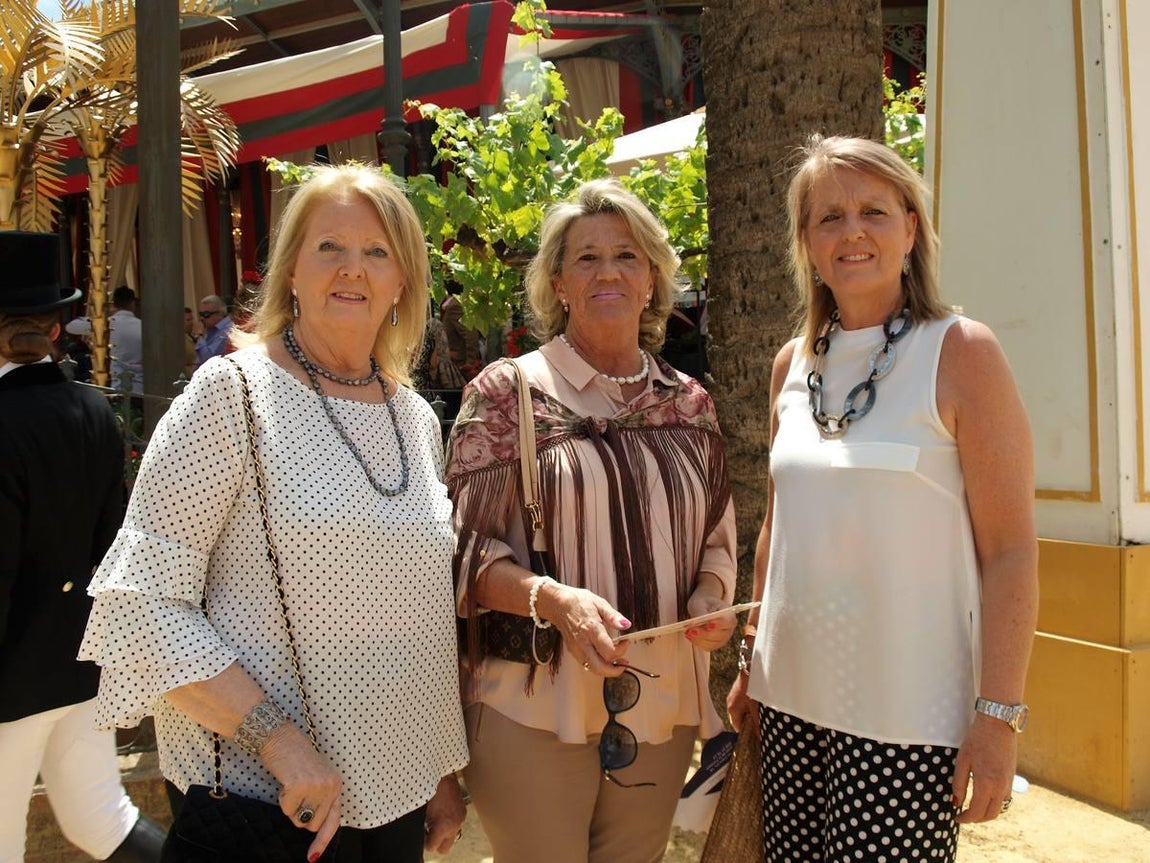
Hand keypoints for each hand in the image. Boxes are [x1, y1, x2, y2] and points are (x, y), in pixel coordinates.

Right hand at [262, 723, 342, 859]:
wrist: (280, 737)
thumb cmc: (295, 759)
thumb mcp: (316, 777)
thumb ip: (320, 799)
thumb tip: (313, 828)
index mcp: (336, 784)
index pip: (334, 820)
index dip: (323, 841)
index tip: (312, 857)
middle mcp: (330, 786)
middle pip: (313, 825)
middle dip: (300, 815)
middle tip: (295, 794)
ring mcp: (317, 786)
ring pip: (300, 820)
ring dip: (291, 808)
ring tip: (291, 786)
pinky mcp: (300, 786)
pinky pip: (287, 810)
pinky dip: (281, 800)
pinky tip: (284, 782)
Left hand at [423, 774, 466, 853]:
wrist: (442, 773)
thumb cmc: (429, 789)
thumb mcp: (421, 812)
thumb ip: (421, 828)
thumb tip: (418, 836)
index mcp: (444, 826)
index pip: (432, 847)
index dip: (425, 841)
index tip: (422, 833)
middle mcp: (454, 824)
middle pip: (444, 848)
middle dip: (435, 842)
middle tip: (427, 832)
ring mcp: (460, 818)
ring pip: (451, 836)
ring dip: (443, 832)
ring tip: (434, 820)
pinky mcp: (463, 811)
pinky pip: (456, 824)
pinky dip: (449, 822)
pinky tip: (442, 812)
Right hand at [536, 582, 629, 675]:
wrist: (558, 604)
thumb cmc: (578, 602)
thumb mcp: (600, 603)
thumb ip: (614, 616)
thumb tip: (626, 624)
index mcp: (591, 629)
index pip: (609, 651)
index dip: (621, 650)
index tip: (626, 642)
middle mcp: (582, 642)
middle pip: (599, 668)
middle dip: (615, 670)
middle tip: (624, 663)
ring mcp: (576, 649)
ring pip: (592, 669)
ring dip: (606, 669)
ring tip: (616, 660)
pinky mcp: (573, 651)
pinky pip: (587, 664)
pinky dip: (598, 665)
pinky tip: (604, 657)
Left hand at [684, 575, 734, 652]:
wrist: (704, 608)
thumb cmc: (703, 604)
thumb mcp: (700, 604)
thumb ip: (700, 612)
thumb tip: (699, 621)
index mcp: (729, 614)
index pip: (728, 621)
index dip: (719, 624)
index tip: (708, 625)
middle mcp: (728, 629)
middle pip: (720, 635)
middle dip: (704, 633)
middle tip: (691, 630)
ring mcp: (723, 638)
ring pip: (712, 643)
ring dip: (699, 639)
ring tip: (687, 632)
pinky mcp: (715, 644)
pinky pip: (707, 647)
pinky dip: (697, 642)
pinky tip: (689, 636)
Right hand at [726, 668, 757, 732]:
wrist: (750, 670)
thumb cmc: (751, 689)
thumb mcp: (755, 708)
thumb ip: (756, 723)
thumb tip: (759, 736)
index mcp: (732, 710)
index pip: (737, 727)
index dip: (746, 732)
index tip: (755, 735)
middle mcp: (730, 704)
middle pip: (738, 719)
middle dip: (747, 723)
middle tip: (758, 725)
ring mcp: (732, 697)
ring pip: (740, 711)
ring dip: (747, 715)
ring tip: (758, 715)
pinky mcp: (737, 691)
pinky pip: (741, 704)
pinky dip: (747, 707)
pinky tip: (755, 705)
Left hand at [951, 715, 1017, 822]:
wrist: (999, 723)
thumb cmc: (977, 739)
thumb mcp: (962, 760)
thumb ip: (958, 783)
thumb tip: (955, 802)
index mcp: (986, 783)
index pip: (976, 812)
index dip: (965, 818)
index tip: (956, 817)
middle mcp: (1000, 787)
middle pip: (990, 815)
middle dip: (976, 819)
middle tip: (963, 815)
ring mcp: (1009, 783)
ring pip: (999, 809)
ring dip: (986, 813)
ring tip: (971, 807)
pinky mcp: (1012, 778)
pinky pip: (1004, 799)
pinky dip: (994, 804)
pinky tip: (983, 797)